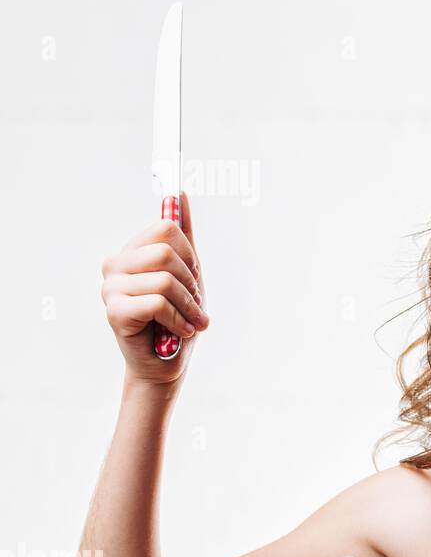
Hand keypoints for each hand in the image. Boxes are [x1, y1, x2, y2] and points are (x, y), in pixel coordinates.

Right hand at [100, 191, 210, 386]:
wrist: (166, 362)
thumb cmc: (177, 318)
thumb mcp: (188, 273)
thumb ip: (183, 235)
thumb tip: (180, 193)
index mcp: (132, 251)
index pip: (168, 227)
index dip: (190, 256)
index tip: (192, 279)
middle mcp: (114, 264)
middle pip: (167, 252)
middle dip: (191, 282)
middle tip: (193, 304)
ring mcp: (110, 287)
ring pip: (165, 279)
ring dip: (189, 306)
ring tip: (190, 321)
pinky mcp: (113, 312)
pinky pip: (158, 303)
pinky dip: (179, 320)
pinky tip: (179, 331)